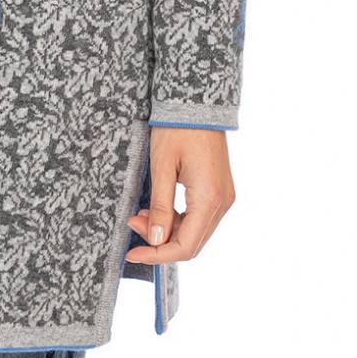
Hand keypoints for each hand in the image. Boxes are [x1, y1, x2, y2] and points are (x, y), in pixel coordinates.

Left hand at [125, 126, 234, 264]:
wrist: (197, 103)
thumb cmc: (177, 130)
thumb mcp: (162, 167)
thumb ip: (159, 207)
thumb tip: (155, 240)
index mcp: (209, 199)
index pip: (185, 246)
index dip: (157, 255)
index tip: (133, 252)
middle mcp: (222, 203)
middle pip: (192, 243)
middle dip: (159, 242)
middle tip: (132, 224)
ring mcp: (224, 197)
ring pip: (196, 232)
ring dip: (168, 231)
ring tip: (140, 215)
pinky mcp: (220, 190)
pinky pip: (200, 218)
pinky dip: (178, 220)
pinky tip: (157, 210)